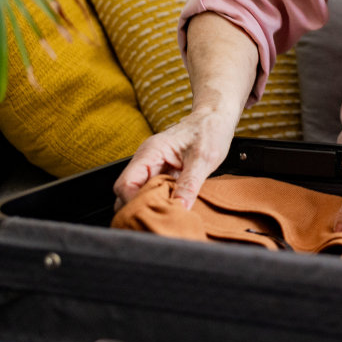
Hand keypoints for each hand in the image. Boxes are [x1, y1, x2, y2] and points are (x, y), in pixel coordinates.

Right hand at [113, 107, 239, 209]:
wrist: (216, 118)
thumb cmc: (209, 130)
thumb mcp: (204, 158)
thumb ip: (190, 183)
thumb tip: (180, 208)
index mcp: (150, 153)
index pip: (125, 184)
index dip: (133, 203)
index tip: (150, 217)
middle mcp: (146, 162)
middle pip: (128, 193)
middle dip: (140, 210)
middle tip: (158, 224)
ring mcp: (154, 169)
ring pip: (140, 196)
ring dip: (151, 208)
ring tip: (167, 219)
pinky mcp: (164, 175)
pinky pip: (155, 194)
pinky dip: (162, 204)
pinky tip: (173, 212)